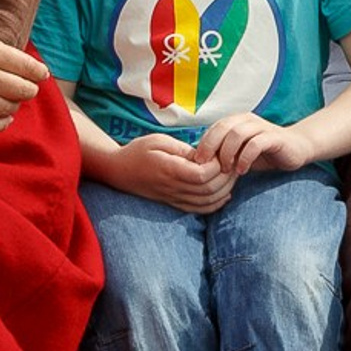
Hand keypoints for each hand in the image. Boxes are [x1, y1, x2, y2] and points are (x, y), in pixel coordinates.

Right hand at [0, 17, 45, 129]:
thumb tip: (18, 64)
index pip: (26, 66)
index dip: (39, 72)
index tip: (41, 74)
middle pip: (21, 90)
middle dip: (28, 90)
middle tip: (27, 88)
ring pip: (7, 108)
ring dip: (15, 106)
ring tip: (12, 101)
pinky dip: (1, 123)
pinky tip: (3, 119)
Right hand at [99, 132, 232, 211]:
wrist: (118, 171)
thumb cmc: (138, 151)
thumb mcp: (159, 141)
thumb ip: (183, 149)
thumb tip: (205, 156)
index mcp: (170, 170)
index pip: (202, 175)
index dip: (217, 166)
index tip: (219, 153)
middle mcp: (173, 188)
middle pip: (208, 189)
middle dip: (226, 177)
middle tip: (232, 163)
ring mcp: (174, 198)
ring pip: (207, 202)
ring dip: (224, 190)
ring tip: (232, 175)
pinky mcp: (174, 203)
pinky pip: (199, 210)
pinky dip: (215, 204)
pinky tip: (225, 194)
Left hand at [196, 110, 310, 176]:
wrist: (296, 149)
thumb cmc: (264, 153)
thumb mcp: (240, 153)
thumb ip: (223, 153)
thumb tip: (199, 164)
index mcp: (237, 121)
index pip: (214, 127)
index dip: (203, 143)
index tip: (198, 163)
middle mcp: (248, 120)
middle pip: (223, 127)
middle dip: (211, 147)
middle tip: (206, 166)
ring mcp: (262, 127)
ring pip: (237, 133)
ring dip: (227, 153)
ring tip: (226, 169)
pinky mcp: (274, 138)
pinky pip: (255, 144)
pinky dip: (245, 158)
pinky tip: (242, 171)